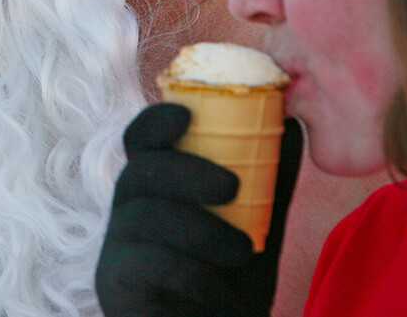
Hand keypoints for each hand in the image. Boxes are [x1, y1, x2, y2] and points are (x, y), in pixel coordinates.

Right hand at [96, 104, 299, 316]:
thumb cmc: (230, 285)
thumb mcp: (258, 229)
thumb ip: (270, 182)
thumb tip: (291, 126)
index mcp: (155, 188)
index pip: (141, 139)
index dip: (156, 120)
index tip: (187, 115)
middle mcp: (128, 211)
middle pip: (139, 170)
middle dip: (187, 171)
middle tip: (233, 187)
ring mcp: (116, 248)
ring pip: (144, 216)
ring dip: (200, 228)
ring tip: (241, 251)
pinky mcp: (115, 284)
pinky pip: (147, 262)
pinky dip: (190, 272)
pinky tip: (218, 291)